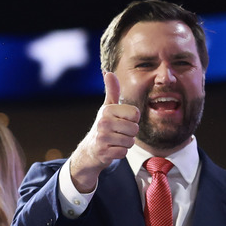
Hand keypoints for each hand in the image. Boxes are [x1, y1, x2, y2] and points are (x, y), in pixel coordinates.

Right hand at [69, 72, 139, 192]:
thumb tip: (109, 72)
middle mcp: (103, 122)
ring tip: (115, 140)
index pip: (135, 114)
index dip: (132, 119)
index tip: (122, 120)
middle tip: (119, 133)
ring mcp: (102, 138)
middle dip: (130, 133)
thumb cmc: (104, 126)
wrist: (90, 150)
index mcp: (107, 110)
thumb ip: (112, 91)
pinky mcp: (103, 152)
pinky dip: (120, 153)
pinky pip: (124, 153)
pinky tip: (112, 149)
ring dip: (125, 143)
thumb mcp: (107, 108)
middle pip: (134, 129)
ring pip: (130, 141)